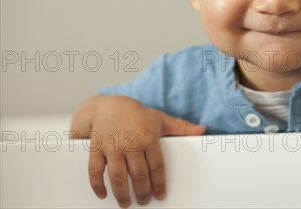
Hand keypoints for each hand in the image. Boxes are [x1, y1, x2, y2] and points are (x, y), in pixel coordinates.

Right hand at [88, 96, 205, 207]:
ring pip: (118, 177)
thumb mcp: (160, 118)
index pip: (156, 166)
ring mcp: (112, 147)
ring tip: (127, 204)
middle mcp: (130, 144)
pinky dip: (98, 185)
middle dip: (142, 192)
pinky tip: (104, 195)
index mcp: (148, 138)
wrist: (108, 105)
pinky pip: (95, 171)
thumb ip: (181, 127)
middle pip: (138, 175)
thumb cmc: (137, 114)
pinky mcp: (96, 149)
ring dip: (122, 194)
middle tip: (144, 201)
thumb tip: (202, 130)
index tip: (161, 195)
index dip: (159, 184)